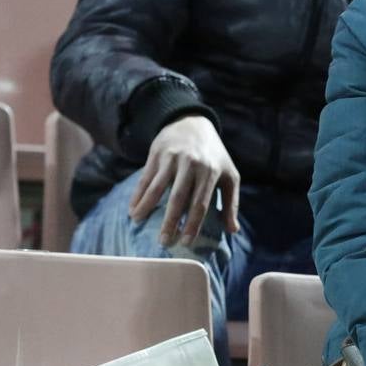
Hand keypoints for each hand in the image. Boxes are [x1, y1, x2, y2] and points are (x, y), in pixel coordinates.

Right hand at [130, 115, 239, 245]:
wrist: (192, 123)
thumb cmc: (213, 155)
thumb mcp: (229, 174)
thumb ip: (231, 202)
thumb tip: (232, 230)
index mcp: (211, 172)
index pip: (201, 202)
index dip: (193, 223)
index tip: (186, 242)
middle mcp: (192, 165)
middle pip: (179, 197)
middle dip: (170, 221)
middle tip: (164, 241)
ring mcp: (172, 158)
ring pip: (158, 186)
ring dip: (147, 206)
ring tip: (138, 222)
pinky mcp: (157, 154)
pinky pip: (145, 177)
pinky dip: (138, 194)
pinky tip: (133, 209)